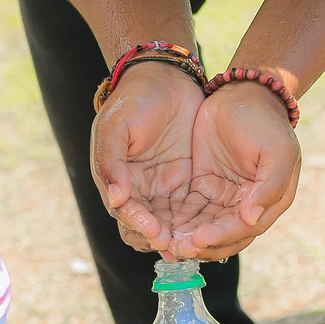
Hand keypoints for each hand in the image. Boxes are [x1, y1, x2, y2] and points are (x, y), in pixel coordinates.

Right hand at [90, 62, 207, 253]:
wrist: (165, 76)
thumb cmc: (135, 99)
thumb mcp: (116, 125)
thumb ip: (111, 161)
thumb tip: (116, 199)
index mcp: (117, 179)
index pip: (125, 213)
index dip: (139, 224)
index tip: (156, 231)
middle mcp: (139, 190)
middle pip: (147, 228)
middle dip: (161, 240)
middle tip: (178, 246)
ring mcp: (164, 188)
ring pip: (171, 225)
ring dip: (181, 237)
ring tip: (197, 245)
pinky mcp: (188, 182)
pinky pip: (193, 211)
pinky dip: (199, 223)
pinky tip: (213, 230)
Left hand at [171, 79, 302, 258]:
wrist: (242, 92)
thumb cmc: (265, 121)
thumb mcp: (277, 150)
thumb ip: (270, 186)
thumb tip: (252, 219)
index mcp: (270, 201)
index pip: (244, 228)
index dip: (221, 237)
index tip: (198, 239)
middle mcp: (248, 205)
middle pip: (223, 235)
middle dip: (200, 245)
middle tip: (176, 248)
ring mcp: (224, 197)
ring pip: (204, 227)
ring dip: (186, 238)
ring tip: (165, 243)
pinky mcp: (204, 186)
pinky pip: (190, 210)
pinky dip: (178, 222)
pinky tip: (160, 227)